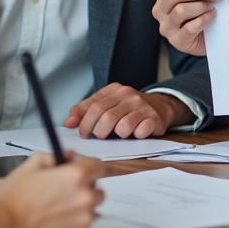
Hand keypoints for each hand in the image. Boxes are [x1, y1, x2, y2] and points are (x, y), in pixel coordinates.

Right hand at [0, 151, 102, 227]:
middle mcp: (86, 196)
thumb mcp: (32, 165)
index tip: (83, 173)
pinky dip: (75, 226)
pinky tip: (57, 224)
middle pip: (98, 190)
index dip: (89, 168)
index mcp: (77, 175)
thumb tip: (69, 157)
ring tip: (58, 211)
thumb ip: (55, 155)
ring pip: (93, 210)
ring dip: (81, 209)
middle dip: (85, 190)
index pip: (99, 167)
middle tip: (66, 194)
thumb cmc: (15, 198)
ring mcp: (86, 218)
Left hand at [63, 83, 192, 138]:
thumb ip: (85, 111)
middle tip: (100, 137)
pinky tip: (135, 134)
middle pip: (106, 117)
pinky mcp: (154, 118)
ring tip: (119, 134)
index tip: (83, 133)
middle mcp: (128, 95)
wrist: (159, 106)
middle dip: (99, 132)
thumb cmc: (127, 108)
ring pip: (122, 127)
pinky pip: (140, 132)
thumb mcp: (106, 103)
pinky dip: (135, 136)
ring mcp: (142, 106)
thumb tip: (68, 122)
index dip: (85, 124)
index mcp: (114, 90)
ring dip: (117, 135)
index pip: (94, 107)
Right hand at [152, 0, 223, 55]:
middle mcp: (159, 8)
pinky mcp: (176, 40)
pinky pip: (189, 28)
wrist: (206, 39)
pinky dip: (204, 19)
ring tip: (214, 5)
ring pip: (181, 10)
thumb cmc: (200, 12)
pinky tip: (213, 15)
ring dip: (201, 5)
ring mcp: (166, 26)